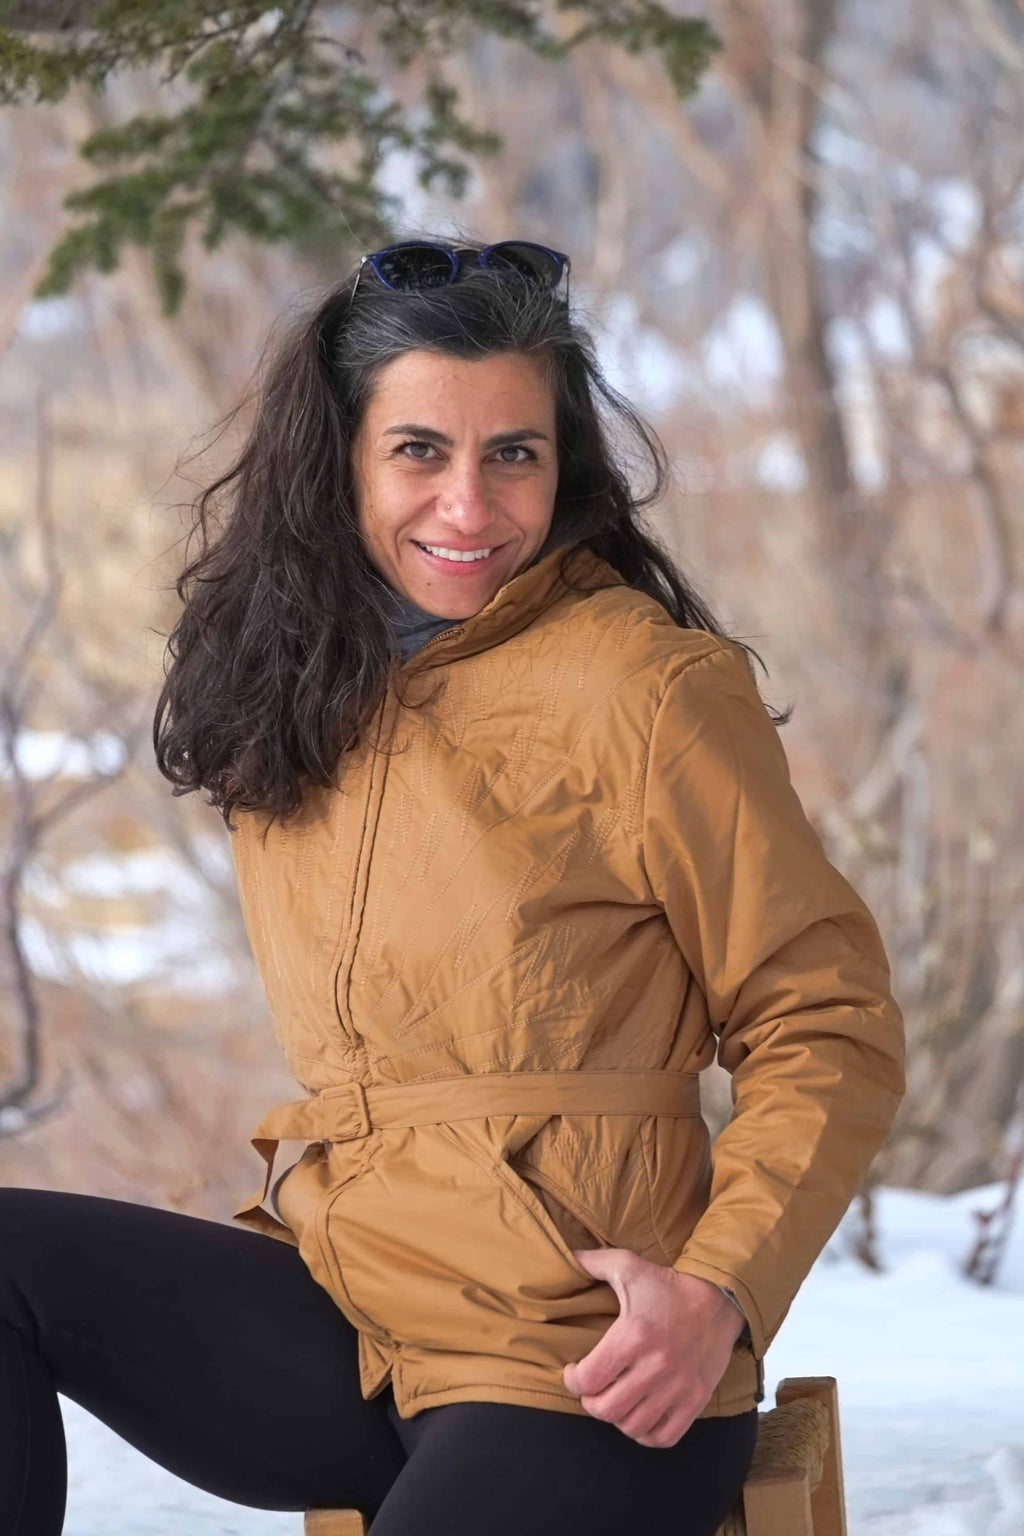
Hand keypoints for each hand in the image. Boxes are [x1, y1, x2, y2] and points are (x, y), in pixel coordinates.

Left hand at [562, 1247, 746, 1447]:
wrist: (720, 1298)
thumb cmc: (668, 1285)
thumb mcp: (629, 1266)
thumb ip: (594, 1262)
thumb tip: (567, 1255)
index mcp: (634, 1335)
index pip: (589, 1378)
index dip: (572, 1380)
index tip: (573, 1371)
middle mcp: (655, 1366)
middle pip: (606, 1409)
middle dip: (590, 1402)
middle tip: (592, 1390)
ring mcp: (677, 1387)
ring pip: (632, 1426)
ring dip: (616, 1418)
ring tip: (614, 1400)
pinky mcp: (695, 1400)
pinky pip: (664, 1436)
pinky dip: (646, 1434)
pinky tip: (639, 1416)